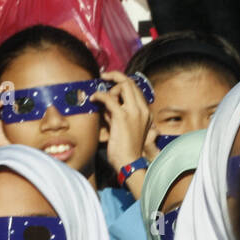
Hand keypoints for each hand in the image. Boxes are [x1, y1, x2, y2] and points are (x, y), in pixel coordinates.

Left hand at [94, 71, 151, 195]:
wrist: (129, 163)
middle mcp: (142, 109)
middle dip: (116, 76)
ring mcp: (134, 112)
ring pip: (123, 85)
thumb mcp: (122, 127)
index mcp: (145, 112)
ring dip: (109, 88)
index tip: (112, 81)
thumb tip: (105, 104)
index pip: (135, 89)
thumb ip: (116, 114)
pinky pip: (109, 98)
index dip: (122, 82)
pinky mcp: (122, 117)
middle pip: (130, 82)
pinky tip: (93, 99)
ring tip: (99, 98)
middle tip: (104, 76)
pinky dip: (100, 95)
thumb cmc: (125, 150)